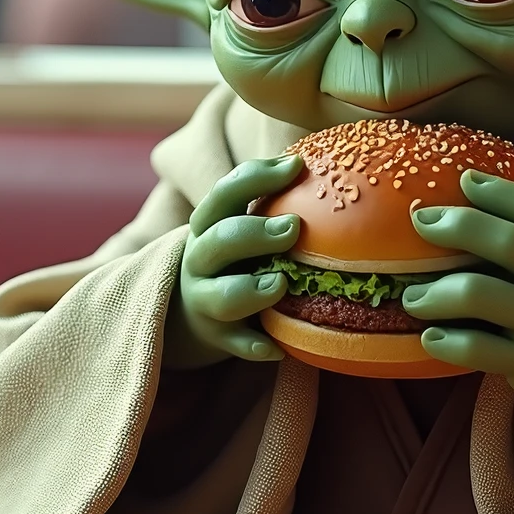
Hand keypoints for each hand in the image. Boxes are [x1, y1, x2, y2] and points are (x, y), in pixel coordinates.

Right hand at [164, 154, 303, 367]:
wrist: (192, 312)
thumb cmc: (235, 256)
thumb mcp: (239, 223)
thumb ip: (270, 199)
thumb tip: (320, 163)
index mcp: (210, 224)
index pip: (225, 192)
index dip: (258, 176)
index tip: (297, 166)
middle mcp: (201, 258)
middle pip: (220, 240)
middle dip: (255, 232)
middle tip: (293, 227)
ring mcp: (206, 299)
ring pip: (222, 296)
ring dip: (252, 290)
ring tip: (281, 284)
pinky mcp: (218, 335)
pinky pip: (236, 343)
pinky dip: (255, 346)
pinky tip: (277, 349)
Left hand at [406, 170, 513, 426]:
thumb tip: (466, 185)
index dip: (495, 190)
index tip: (462, 181)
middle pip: (509, 243)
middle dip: (458, 226)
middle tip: (420, 222)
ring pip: (484, 295)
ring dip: (437, 292)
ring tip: (413, 298)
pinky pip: (479, 349)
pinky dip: (447, 342)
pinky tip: (430, 337)